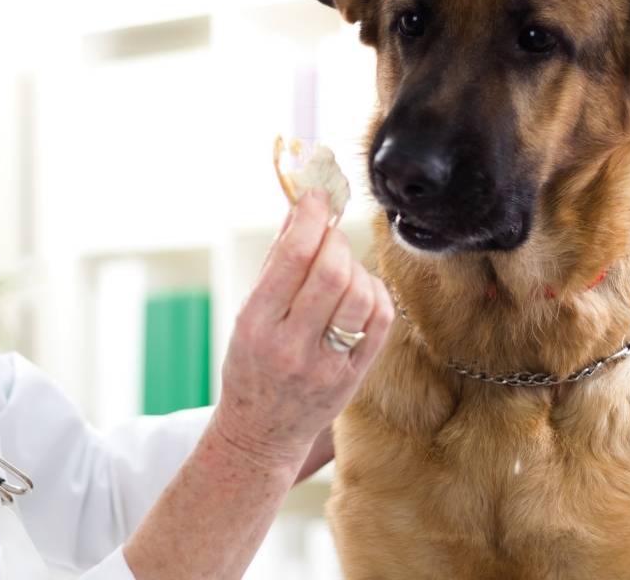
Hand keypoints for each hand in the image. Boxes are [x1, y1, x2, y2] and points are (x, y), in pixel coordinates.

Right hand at [211, 189, 392, 470]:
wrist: (261, 431)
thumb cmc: (251, 364)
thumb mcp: (248, 314)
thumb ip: (276, 262)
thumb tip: (299, 209)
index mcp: (256, 324)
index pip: (292, 258)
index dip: (310, 217)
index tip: (316, 197)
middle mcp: (291, 346)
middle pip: (330, 272)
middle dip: (334, 239)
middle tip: (328, 233)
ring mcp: (327, 364)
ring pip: (360, 292)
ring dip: (353, 264)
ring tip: (338, 265)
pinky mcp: (355, 376)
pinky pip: (380, 318)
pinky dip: (372, 291)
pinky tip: (356, 290)